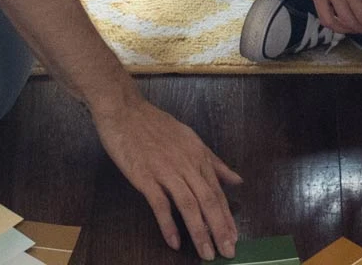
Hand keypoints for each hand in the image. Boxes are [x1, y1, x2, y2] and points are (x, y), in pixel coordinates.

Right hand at [93, 94, 241, 259]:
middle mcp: (186, 165)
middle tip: (227, 252)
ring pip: (189, 205)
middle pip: (208, 201)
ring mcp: (166, 171)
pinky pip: (160, 204)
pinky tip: (174, 241)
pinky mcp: (145, 176)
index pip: (217, 192)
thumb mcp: (191, 139)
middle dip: (219, 230)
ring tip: (207, 253)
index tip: (234, 238)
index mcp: (198, 157)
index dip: (227, 217)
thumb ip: (214, 162)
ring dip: (199, 232)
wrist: (125, 111)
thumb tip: (236, 180)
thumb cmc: (156, 125)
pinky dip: (168, 224)